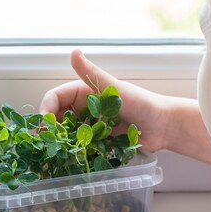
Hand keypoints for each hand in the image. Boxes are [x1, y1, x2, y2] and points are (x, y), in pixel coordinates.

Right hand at [40, 49, 172, 152]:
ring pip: (67, 134)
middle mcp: (85, 107)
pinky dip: (75, 152)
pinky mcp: (99, 141)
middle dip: (50, 130)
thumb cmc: (143, 103)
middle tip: (46, 144)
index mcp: (84, 91)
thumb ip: (92, 73)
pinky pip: (81, 147)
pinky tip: (71, 160)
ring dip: (61, 143)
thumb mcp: (115, 88)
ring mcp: (92, 125)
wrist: (164, 126)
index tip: (46, 126)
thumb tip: (74, 52)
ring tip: (57, 154)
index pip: (55, 98)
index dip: (46, 110)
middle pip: (58, 118)